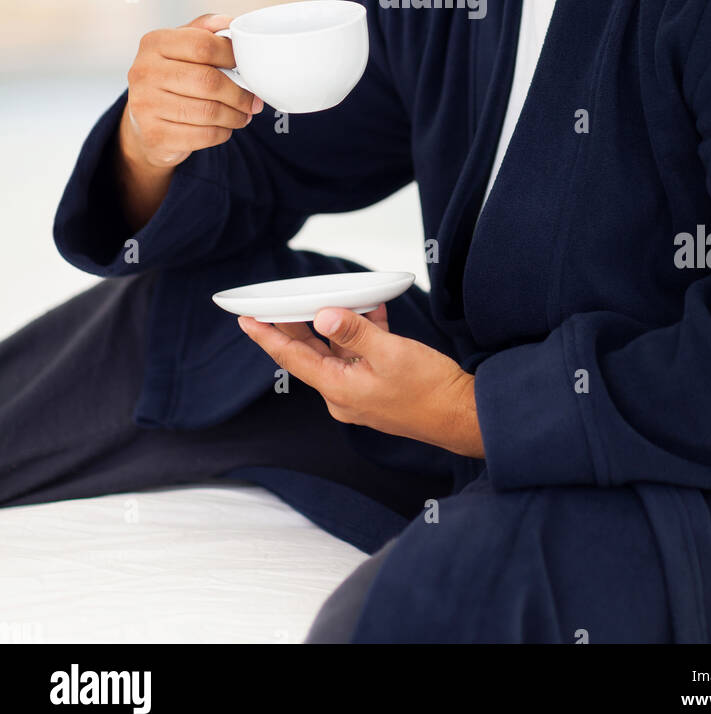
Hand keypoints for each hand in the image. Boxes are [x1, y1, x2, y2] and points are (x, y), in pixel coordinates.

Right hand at [122, 12, 263, 169]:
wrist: (143, 121)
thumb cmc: (171, 78)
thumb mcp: (181, 47)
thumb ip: (205, 30)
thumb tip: (232, 23)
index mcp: (154, 43)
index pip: (203, 45)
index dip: (232, 56)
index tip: (247, 65)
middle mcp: (144, 71)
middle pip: (208, 81)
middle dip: (239, 93)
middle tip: (254, 100)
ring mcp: (145, 105)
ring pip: (208, 111)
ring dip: (235, 116)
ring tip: (243, 114)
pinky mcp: (154, 135)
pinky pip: (203, 135)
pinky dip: (222, 132)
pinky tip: (224, 127)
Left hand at [238, 304, 484, 457]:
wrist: (462, 415)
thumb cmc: (429, 390)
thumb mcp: (390, 353)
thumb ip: (353, 333)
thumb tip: (322, 317)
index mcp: (338, 389)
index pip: (292, 358)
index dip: (267, 336)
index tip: (246, 319)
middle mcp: (342, 394)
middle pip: (310, 354)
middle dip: (295, 326)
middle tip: (277, 302)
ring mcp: (359, 393)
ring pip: (335, 353)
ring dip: (333, 326)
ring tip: (328, 298)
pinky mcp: (376, 388)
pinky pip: (358, 357)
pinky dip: (359, 334)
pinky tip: (370, 312)